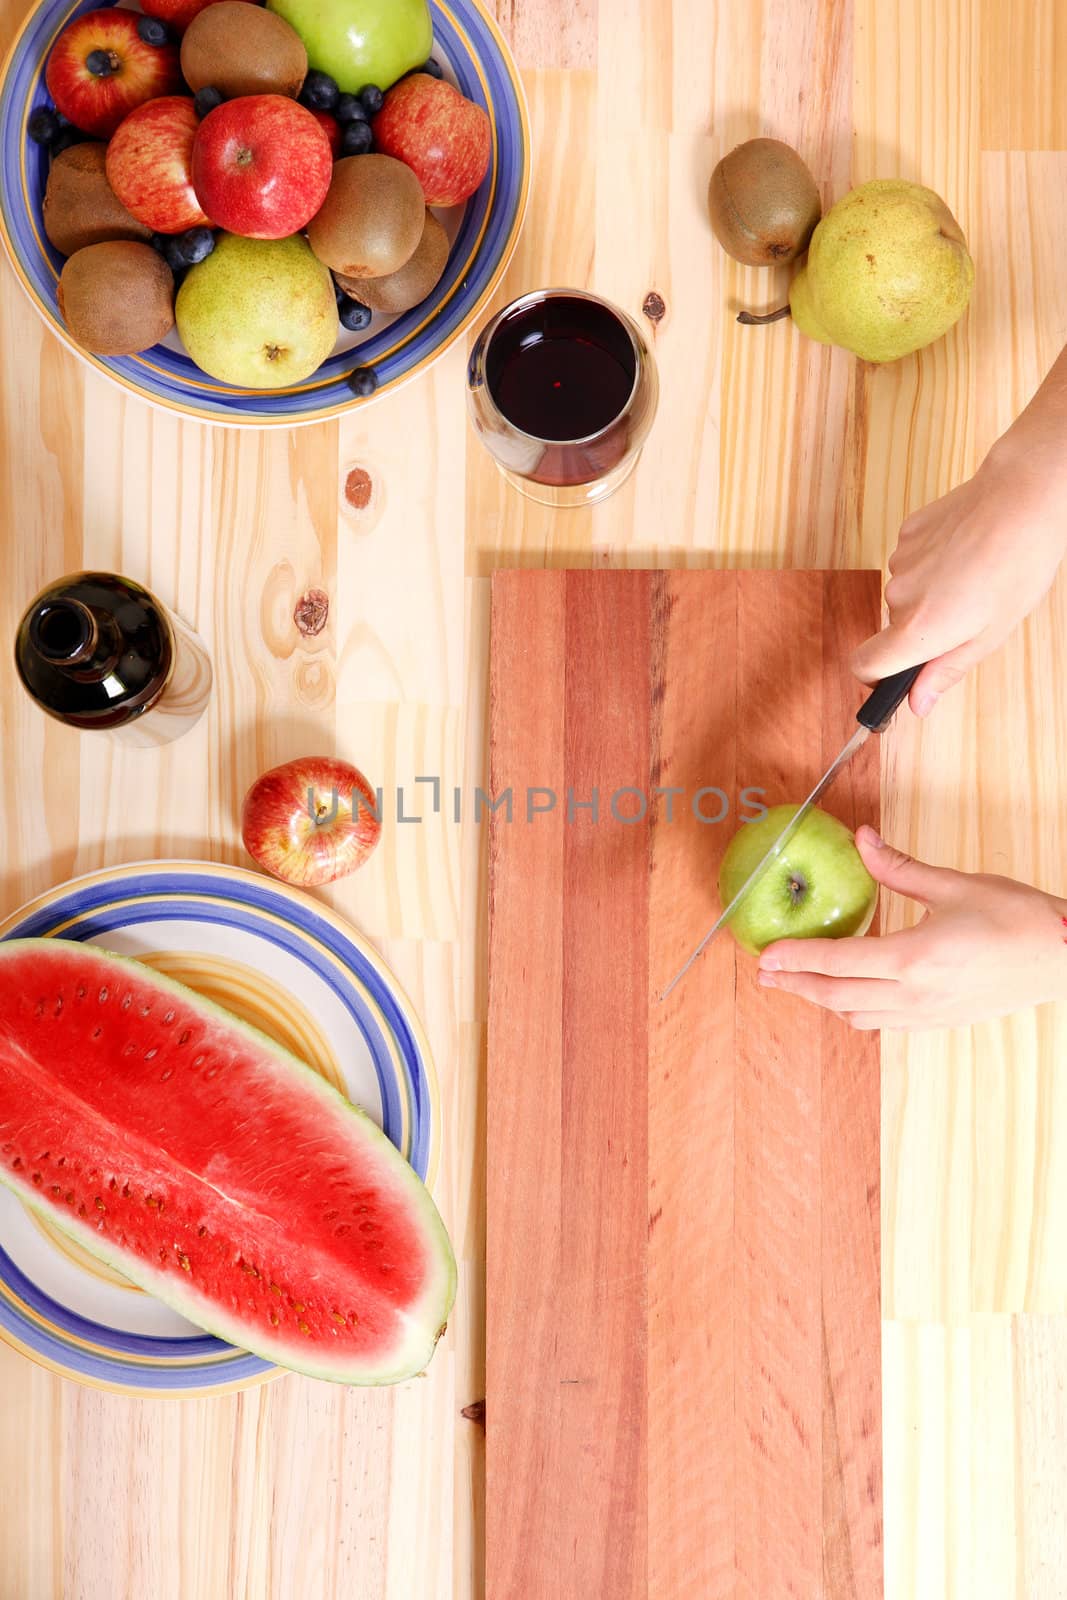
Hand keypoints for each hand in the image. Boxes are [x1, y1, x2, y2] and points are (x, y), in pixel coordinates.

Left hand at [757, 827, 1066, 1030]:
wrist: (1065, 957)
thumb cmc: (1017, 919)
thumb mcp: (955, 885)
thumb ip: (899, 868)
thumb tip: (863, 840)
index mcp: (914, 958)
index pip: (838, 961)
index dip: (796, 958)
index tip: (766, 955)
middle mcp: (914, 994)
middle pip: (837, 996)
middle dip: (796, 984)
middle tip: (766, 974)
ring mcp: (926, 1014)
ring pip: (857, 1015)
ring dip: (823, 1000)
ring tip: (799, 983)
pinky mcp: (938, 1022)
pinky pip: (882, 1023)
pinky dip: (854, 1010)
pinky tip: (847, 994)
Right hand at [851, 442, 1066, 715]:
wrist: (1022, 498)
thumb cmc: (1018, 564)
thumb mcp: (992, 634)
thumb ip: (946, 670)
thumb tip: (917, 702)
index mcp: (918, 629)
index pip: (863, 665)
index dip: (874, 677)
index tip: (893, 676)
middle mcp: (898, 597)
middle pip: (893, 627)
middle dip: (922, 627)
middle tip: (967, 612)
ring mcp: (899, 562)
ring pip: (905, 593)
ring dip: (930, 593)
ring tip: (971, 575)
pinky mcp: (906, 533)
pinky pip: (910, 562)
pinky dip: (931, 564)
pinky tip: (963, 551)